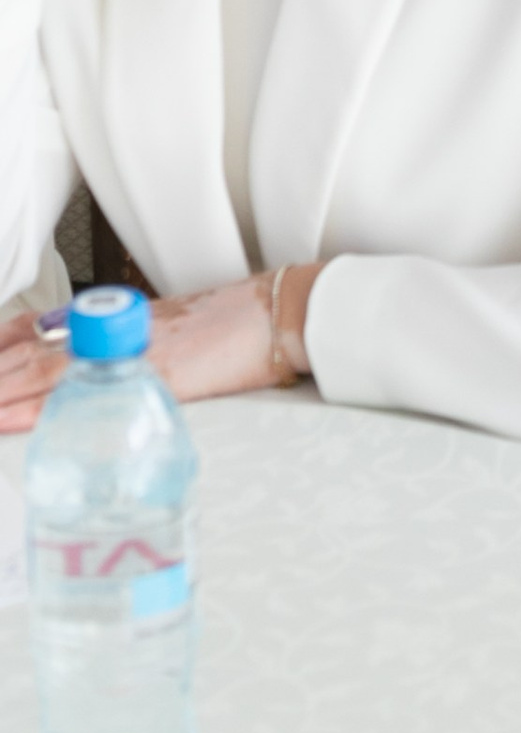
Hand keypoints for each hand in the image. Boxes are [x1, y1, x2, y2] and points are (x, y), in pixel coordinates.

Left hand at [0, 268, 311, 435]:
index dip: (1, 347)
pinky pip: (86, 393)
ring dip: (0, 391)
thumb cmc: (237, 325)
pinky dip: (41, 407)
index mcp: (120, 319)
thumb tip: (104, 375)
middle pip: (31, 351)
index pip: (40, 330)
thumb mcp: (174, 328)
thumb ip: (133, 347)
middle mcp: (117, 331)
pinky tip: (14, 420)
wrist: (280, 312)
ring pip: (46, 370)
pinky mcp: (151, 377)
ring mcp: (130, 354)